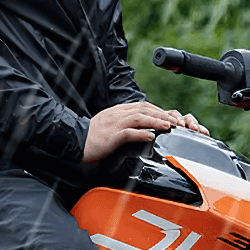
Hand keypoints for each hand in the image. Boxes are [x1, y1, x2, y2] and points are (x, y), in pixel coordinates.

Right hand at [83, 103, 208, 162]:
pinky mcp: (110, 136)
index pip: (142, 106)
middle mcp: (117, 115)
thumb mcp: (110, 125)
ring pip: (138, 119)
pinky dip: (141, 134)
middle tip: (176, 121)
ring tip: (169, 126)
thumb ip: (124, 123)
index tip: (170, 117)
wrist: (74, 142)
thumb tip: (142, 127)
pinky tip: (151, 137)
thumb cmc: (92, 137)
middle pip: (144, 109)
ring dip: (156, 121)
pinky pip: (128, 133)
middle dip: (161, 114)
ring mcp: (113, 125)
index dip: (158, 110)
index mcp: (117, 111)